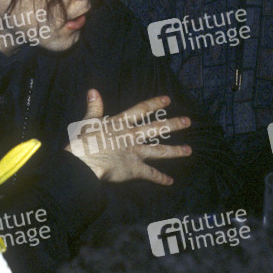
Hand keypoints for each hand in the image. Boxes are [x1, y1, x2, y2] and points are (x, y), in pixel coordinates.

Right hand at [68, 89, 191, 184]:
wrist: (84, 161)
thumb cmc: (84, 140)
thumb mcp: (88, 121)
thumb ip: (94, 108)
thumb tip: (93, 91)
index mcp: (121, 123)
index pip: (141, 110)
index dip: (154, 104)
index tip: (168, 99)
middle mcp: (132, 136)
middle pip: (157, 128)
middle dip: (174, 124)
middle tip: (188, 121)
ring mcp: (135, 152)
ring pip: (160, 151)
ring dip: (175, 151)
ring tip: (189, 150)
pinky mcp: (135, 169)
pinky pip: (150, 174)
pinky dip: (160, 178)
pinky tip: (170, 182)